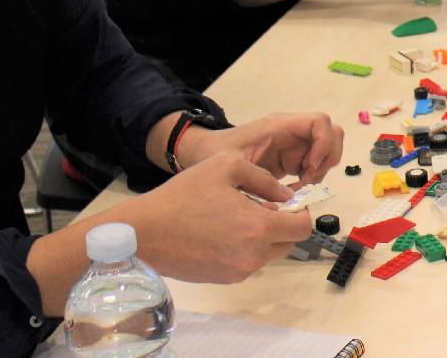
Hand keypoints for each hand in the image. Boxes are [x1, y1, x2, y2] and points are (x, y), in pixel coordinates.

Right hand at [117, 151, 312, 283]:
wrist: (143, 232)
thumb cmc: (184, 195)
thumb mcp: (226, 167)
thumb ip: (264, 179)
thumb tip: (285, 196)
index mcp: (259, 228)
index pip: (302, 228)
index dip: (301, 212)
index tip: (289, 203)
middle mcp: (253, 256)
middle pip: (288, 243)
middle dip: (283, 225)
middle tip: (261, 208)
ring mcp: (237, 272)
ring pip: (268, 254)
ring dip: (263, 237)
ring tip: (236, 217)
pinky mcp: (222, 279)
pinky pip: (247, 263)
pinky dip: (244, 248)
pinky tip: (221, 232)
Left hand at [181, 112, 343, 184]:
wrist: (203, 154)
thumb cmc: (215, 153)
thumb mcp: (232, 164)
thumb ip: (258, 178)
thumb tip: (286, 196)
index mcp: (280, 126)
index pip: (319, 122)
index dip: (323, 144)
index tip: (308, 168)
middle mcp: (292, 132)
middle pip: (332, 135)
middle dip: (326, 159)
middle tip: (307, 180)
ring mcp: (294, 146)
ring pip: (327, 151)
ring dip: (320, 171)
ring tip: (298, 189)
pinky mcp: (292, 159)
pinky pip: (315, 165)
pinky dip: (311, 179)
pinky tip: (293, 191)